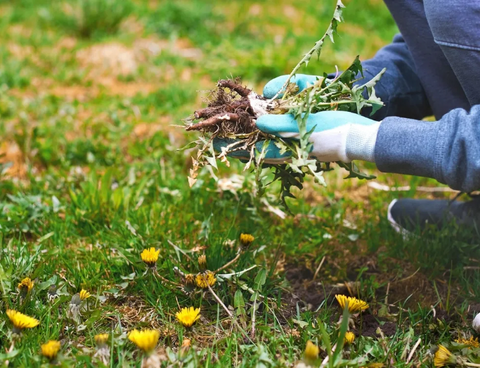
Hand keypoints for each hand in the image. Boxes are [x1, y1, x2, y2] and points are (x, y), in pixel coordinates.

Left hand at [213, 74, 380, 163]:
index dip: (233, 145)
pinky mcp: (302, 134)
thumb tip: (258, 121)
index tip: (214, 141)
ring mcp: (293, 142)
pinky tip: (261, 121)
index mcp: (285, 149)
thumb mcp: (306, 126)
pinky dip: (268, 127)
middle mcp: (285, 147)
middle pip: (255, 145)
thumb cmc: (335, 132)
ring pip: (265, 139)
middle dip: (237, 140)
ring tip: (233, 128)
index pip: (252, 149)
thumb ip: (281, 125)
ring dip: (250, 134)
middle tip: (217, 134)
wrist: (361, 137)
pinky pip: (279, 133)